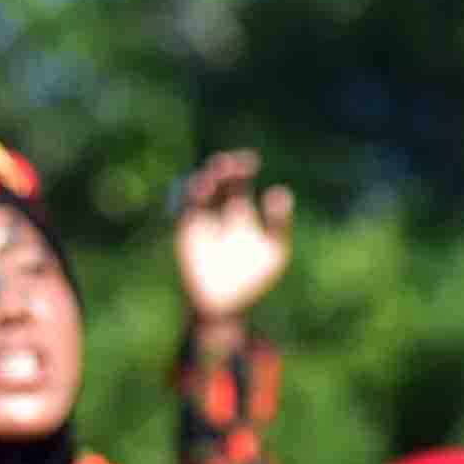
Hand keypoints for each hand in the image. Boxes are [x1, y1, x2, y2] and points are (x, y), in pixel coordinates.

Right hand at [171, 150, 294, 329]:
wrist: (228, 302)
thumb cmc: (254, 276)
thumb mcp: (275, 247)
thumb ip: (279, 221)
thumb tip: (280, 190)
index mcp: (239, 211)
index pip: (237, 182)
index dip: (242, 168)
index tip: (250, 160)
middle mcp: (216, 212)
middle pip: (216, 181)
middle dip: (221, 169)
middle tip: (228, 164)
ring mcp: (200, 222)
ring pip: (196, 192)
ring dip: (202, 180)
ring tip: (211, 177)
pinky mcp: (186, 234)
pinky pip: (183, 210)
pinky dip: (187, 198)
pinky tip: (198, 189)